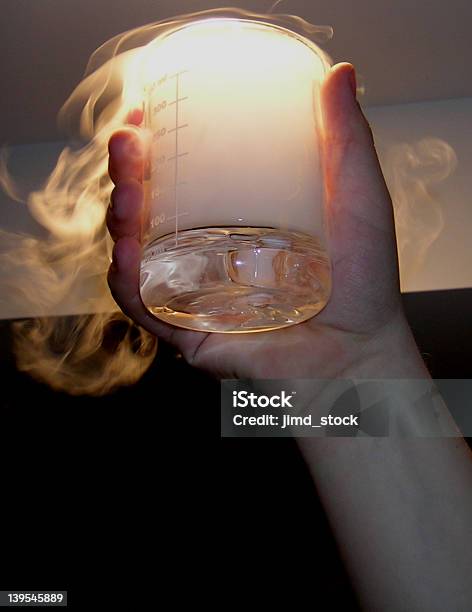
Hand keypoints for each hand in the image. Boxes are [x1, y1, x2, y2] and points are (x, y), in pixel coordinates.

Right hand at [106, 63, 425, 379]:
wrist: (358, 351)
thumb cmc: (363, 283)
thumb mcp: (357, 198)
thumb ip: (346, 140)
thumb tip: (339, 72)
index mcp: (236, 216)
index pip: (181, 174)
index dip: (156, 142)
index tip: (147, 110)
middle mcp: (207, 250)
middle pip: (149, 207)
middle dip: (127, 172)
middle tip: (128, 142)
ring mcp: (193, 288)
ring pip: (136, 251)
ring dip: (119, 219)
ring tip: (127, 193)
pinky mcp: (187, 327)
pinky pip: (144, 304)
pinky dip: (126, 281)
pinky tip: (126, 255)